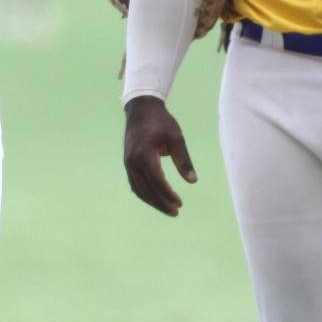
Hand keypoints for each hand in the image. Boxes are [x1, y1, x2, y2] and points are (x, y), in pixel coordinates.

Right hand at [123, 96, 196, 216]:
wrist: (141, 109)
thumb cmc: (161, 122)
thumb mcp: (176, 138)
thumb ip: (184, 160)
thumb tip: (193, 181)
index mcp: (144, 153)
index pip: (157, 181)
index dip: (168, 195)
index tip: (180, 203)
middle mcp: (133, 161)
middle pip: (146, 190)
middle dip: (161, 203)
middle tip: (176, 212)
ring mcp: (128, 163)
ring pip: (139, 189)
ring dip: (153, 201)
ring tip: (169, 209)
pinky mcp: (128, 163)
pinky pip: (135, 184)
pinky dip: (145, 194)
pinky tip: (157, 199)